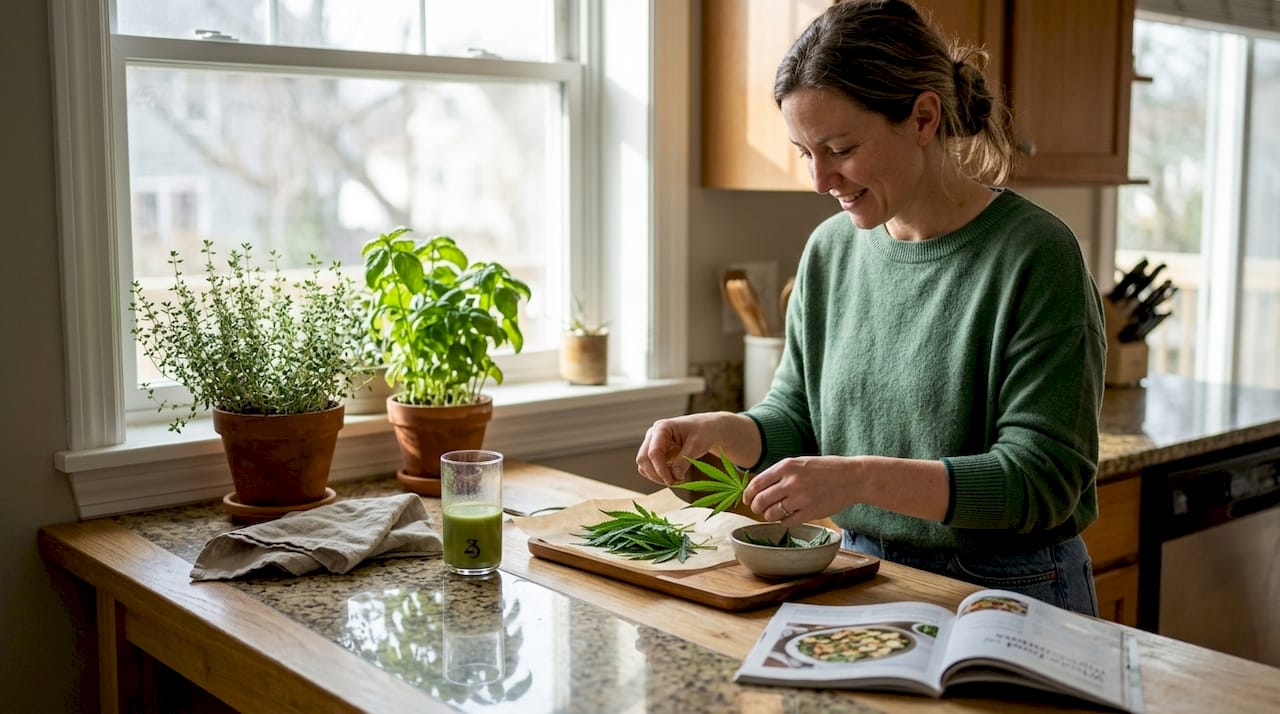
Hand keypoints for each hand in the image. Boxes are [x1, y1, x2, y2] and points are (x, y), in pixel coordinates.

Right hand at [635, 412, 758, 485]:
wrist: (705, 429)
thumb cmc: (702, 432)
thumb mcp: (696, 445)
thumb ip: (683, 461)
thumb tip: (674, 477)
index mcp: (662, 428)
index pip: (654, 452)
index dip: (660, 469)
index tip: (672, 481)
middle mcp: (653, 435)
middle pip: (643, 459)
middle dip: (656, 474)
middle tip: (674, 483)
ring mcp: (652, 444)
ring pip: (644, 465)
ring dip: (656, 476)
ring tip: (676, 480)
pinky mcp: (655, 453)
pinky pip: (650, 468)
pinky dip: (659, 475)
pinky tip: (673, 476)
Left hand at [743, 455, 949, 523]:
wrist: (852, 477)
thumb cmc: (825, 469)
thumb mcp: (800, 463)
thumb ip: (780, 473)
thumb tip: (758, 487)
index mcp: (786, 466)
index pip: (756, 484)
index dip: (748, 495)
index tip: (747, 500)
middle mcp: (791, 482)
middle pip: (760, 501)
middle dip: (756, 507)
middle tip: (759, 509)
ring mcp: (800, 498)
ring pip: (771, 514)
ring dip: (769, 515)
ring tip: (775, 512)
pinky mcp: (809, 513)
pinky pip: (786, 522)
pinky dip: (784, 521)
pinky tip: (789, 516)